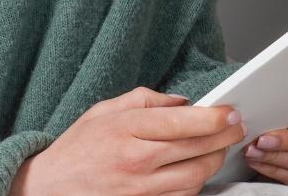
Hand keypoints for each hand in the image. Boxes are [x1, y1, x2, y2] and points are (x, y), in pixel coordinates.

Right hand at [10, 86, 245, 195]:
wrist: (50, 188)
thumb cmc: (77, 148)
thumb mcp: (103, 111)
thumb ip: (145, 100)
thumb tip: (182, 101)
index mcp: (127, 130)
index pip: (185, 123)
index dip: (216, 117)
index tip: (231, 111)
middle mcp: (138, 162)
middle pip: (199, 150)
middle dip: (226, 137)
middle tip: (237, 126)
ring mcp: (143, 190)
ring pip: (197, 177)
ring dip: (215, 161)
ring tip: (219, 147)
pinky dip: (197, 182)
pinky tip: (197, 168)